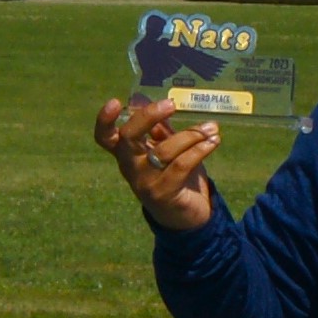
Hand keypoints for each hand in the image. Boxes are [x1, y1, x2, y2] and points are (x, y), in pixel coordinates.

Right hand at [95, 94, 220, 230]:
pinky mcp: (163, 193)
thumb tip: (164, 101)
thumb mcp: (168, 149)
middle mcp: (130, 166)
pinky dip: (200, 150)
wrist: (185, 216)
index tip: (115, 102)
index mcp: (126, 153)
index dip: (104, 120)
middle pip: (128, 137)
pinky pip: (182, 165)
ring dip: (191, 135)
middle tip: (171, 104)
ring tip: (211, 128)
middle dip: (148, 117)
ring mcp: (144, 181)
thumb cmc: (175, 176)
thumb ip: (163, 130)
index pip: (105, 137)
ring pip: (163, 150)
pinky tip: (213, 142)